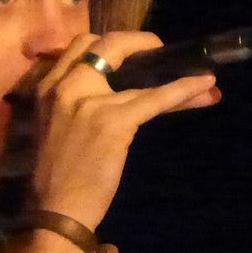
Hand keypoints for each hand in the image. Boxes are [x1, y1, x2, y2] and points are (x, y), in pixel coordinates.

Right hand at [29, 30, 219, 230]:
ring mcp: (89, 102)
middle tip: (163, 52)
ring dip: (177, 77)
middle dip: (140, 42)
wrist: (56, 210)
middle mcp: (64, 87)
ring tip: (203, 81)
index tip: (134, 50)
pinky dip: (182, 91)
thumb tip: (111, 93)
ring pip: (142, 78)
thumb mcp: (55, 128)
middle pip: (109, 45)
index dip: (112, 42)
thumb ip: (73, 104)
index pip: (81, 45)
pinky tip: (204, 86)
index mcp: (47, 87)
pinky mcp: (113, 122)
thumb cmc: (56, 178)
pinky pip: (155, 99)